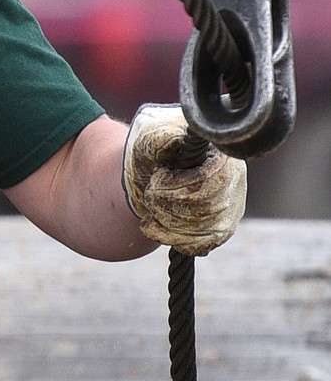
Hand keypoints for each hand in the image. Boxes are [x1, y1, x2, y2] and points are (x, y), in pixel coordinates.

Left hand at [122, 104, 246, 255]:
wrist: (147, 171)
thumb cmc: (152, 149)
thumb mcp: (151, 137)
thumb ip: (161, 138)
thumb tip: (176, 141)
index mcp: (220, 153)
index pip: (209, 179)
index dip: (178, 184)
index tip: (157, 176)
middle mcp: (234, 180)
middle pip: (208, 207)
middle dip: (169, 204)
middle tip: (149, 194)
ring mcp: (231, 207)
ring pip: (205, 229)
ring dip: (167, 222)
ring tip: (150, 207)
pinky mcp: (220, 229)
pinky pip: (202, 244)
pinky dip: (172, 239)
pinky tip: (153, 226)